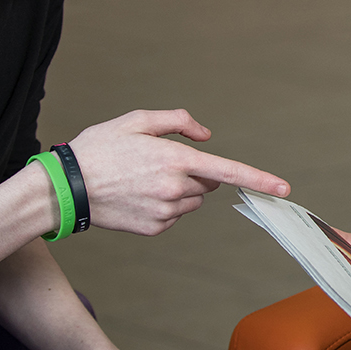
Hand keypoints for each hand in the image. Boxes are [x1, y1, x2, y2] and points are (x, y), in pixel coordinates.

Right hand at [65, 109, 287, 235]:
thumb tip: (207, 136)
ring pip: (192, 201)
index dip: (259, 179)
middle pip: (207, 183)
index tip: (284, 188)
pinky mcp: (154, 229)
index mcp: (175, 159)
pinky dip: (164, 207)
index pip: (228, 171)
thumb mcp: (136, 120)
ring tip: (142, 180)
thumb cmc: (99, 148)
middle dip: (194, 173)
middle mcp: (175, 189)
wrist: (65, 188)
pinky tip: (136, 197)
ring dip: (180, 190)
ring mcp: (165, 213)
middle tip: (158, 163)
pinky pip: (174, 216)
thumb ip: (178, 122)